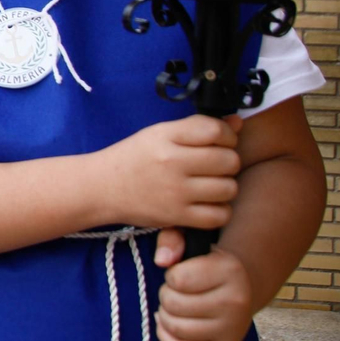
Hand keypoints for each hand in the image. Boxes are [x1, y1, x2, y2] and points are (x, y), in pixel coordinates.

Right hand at [98, 114, 240, 229]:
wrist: (101, 188)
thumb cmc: (133, 158)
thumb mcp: (159, 134)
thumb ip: (198, 128)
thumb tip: (238, 123)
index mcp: (165, 136)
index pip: (215, 130)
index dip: (226, 135)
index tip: (219, 141)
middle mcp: (171, 162)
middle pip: (228, 160)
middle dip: (228, 162)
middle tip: (213, 166)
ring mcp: (174, 192)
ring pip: (229, 188)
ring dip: (225, 187)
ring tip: (209, 185)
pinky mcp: (176, 217)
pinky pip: (219, 215)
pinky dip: (219, 211)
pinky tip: (206, 204)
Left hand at [153, 235, 254, 340]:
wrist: (240, 287)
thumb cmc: (207, 263)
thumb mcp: (192, 241)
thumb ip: (172, 239)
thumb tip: (161, 260)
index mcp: (230, 270)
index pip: (178, 279)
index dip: (171, 276)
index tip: (180, 273)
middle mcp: (236, 301)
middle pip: (174, 304)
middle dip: (165, 295)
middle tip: (175, 291)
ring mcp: (233, 328)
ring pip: (176, 328)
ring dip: (165, 315)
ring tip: (174, 305)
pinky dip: (167, 337)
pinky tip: (170, 323)